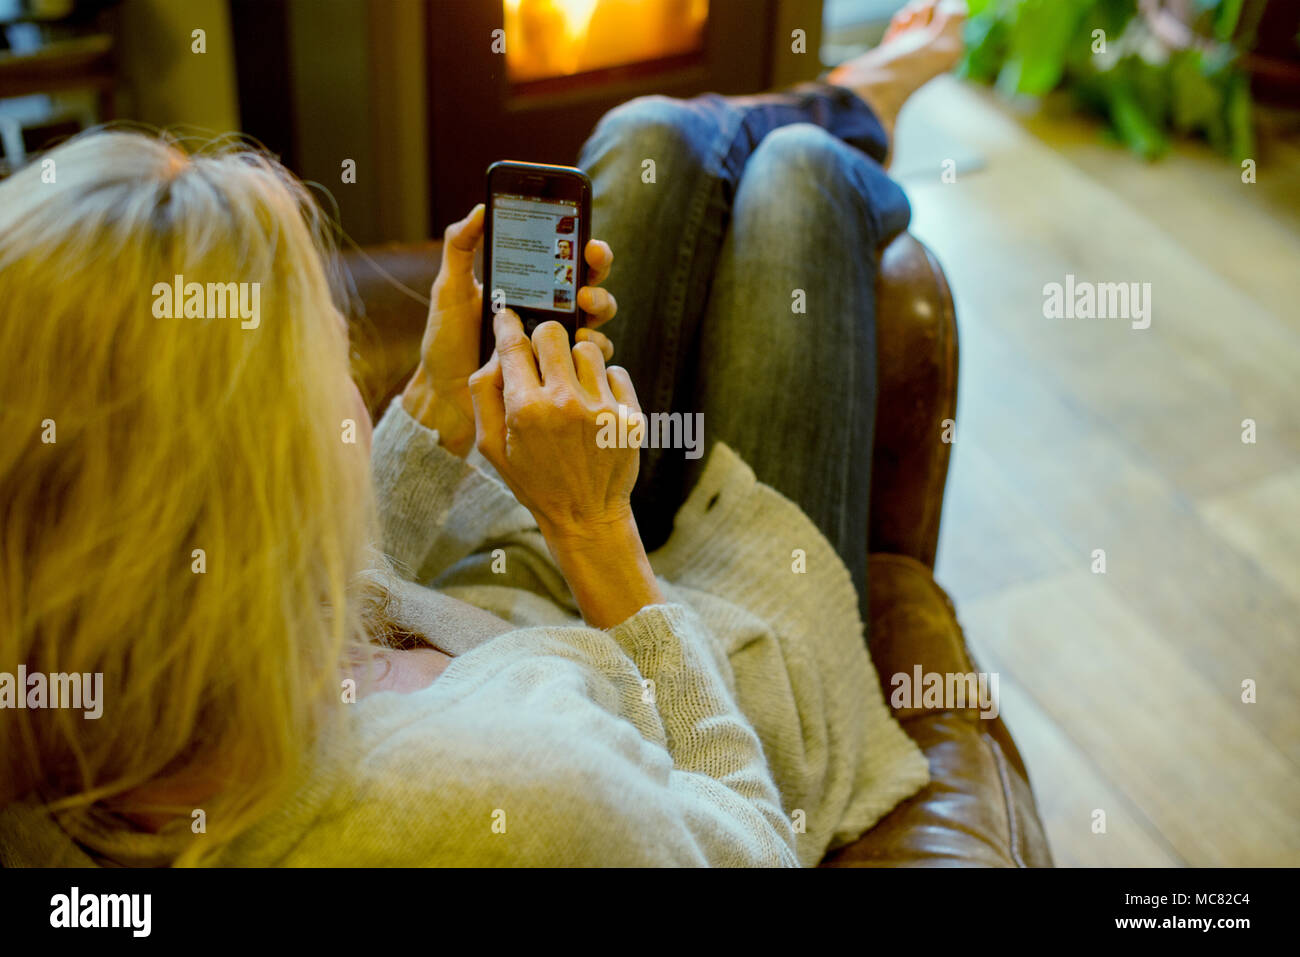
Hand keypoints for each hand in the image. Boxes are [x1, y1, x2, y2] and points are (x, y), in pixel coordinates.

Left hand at [401, 205, 618, 455]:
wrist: (441, 392)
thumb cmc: (446, 340)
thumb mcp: (449, 290)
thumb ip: (460, 247)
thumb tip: (481, 208)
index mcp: (530, 287)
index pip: (566, 260)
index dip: (584, 245)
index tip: (586, 239)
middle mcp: (550, 312)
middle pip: (590, 284)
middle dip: (598, 272)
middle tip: (588, 269)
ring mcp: (556, 344)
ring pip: (597, 320)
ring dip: (600, 307)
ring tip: (584, 305)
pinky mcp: (558, 373)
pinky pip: (588, 361)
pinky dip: (594, 349)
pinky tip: (581, 344)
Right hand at [469, 309, 661, 626]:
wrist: (586, 516)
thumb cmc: (534, 480)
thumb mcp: (492, 447)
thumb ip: (486, 396)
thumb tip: (495, 353)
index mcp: (526, 411)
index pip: (514, 344)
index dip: (508, 324)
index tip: (508, 316)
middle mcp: (565, 404)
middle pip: (553, 333)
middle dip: (543, 339)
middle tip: (542, 356)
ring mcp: (602, 409)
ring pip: (587, 349)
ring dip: (576, 362)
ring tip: (571, 388)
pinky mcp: (631, 416)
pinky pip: (615, 372)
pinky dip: (604, 383)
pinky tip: (594, 406)